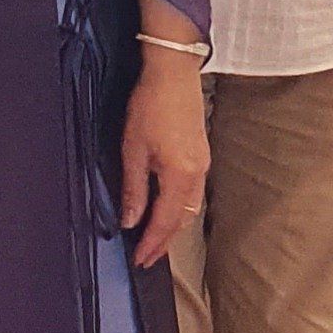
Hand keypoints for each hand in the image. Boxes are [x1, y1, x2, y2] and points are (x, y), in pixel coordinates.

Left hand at [118, 46, 208, 269]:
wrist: (173, 73)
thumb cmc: (151, 105)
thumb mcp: (133, 149)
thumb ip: (133, 189)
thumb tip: (130, 220)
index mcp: (180, 176)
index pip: (165, 221)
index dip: (152, 243)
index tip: (140, 260)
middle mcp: (197, 174)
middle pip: (183, 221)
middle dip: (164, 242)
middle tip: (147, 259)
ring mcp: (202, 164)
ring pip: (190, 208)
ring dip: (173, 227)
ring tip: (155, 241)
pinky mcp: (201, 155)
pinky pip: (193, 193)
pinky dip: (179, 209)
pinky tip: (166, 210)